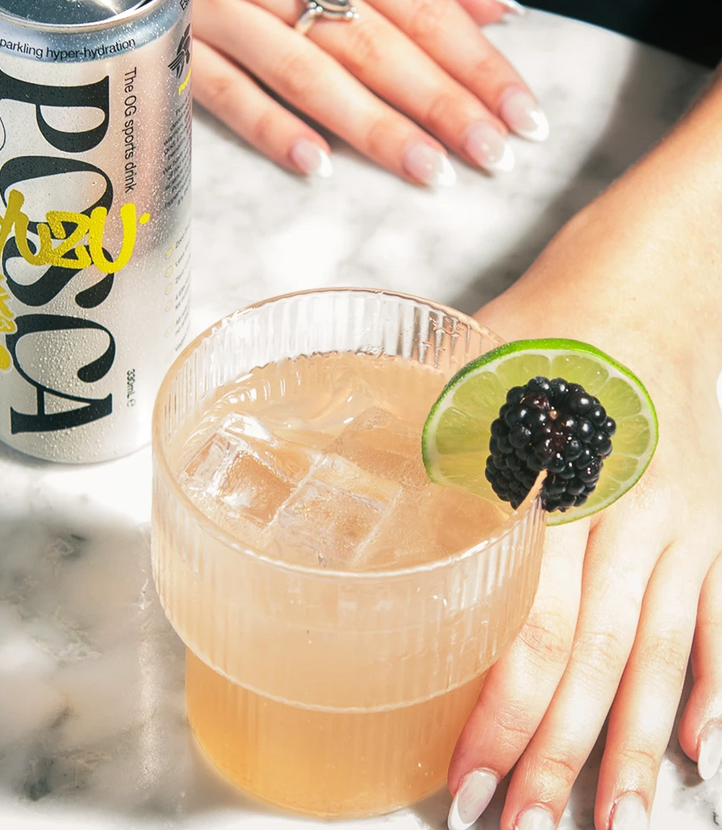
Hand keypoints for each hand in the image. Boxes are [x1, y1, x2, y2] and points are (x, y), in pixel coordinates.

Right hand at [9, 0, 546, 183]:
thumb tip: (490, 10)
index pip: (419, 1)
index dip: (475, 61)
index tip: (518, 110)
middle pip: (373, 44)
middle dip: (441, 106)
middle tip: (492, 156)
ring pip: (309, 75)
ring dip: (374, 130)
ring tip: (430, 172)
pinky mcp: (173, 30)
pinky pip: (226, 90)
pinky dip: (272, 128)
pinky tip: (318, 165)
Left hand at [447, 214, 721, 829]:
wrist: (660, 274)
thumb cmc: (557, 315)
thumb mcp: (473, 361)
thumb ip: (426, 433)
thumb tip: (363, 487)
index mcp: (560, 477)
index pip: (528, 621)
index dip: (500, 708)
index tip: (465, 772)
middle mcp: (627, 513)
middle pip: (593, 658)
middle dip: (554, 754)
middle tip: (518, 829)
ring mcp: (681, 523)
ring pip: (657, 658)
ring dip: (630, 748)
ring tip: (613, 826)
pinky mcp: (711, 521)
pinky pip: (716, 620)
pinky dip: (711, 690)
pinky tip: (701, 753)